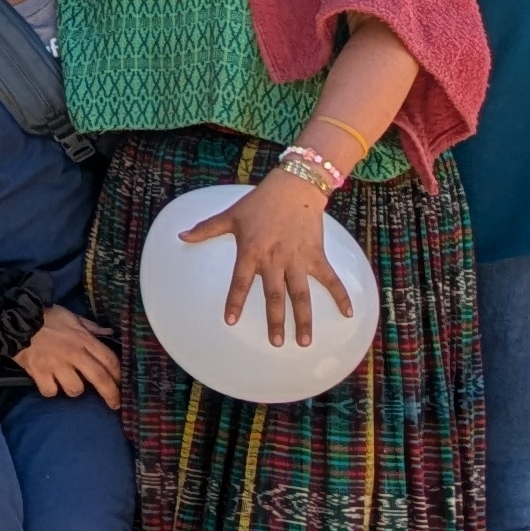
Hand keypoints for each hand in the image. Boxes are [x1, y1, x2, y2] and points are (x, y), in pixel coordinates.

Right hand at [17, 304, 121, 403]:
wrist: (14, 318)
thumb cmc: (45, 317)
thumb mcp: (71, 316)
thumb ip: (90, 326)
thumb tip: (109, 331)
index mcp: (83, 339)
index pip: (109, 360)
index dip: (119, 374)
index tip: (122, 383)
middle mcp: (73, 354)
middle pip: (99, 378)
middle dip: (111, 394)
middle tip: (115, 405)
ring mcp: (56, 365)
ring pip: (75, 389)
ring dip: (75, 389)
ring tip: (68, 383)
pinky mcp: (38, 373)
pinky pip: (51, 391)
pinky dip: (51, 390)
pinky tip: (48, 383)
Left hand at [213, 169, 352, 349]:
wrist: (294, 187)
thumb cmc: (259, 202)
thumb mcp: (230, 215)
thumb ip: (206, 229)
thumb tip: (180, 235)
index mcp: (252, 251)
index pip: (241, 281)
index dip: (235, 301)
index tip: (231, 321)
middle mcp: (275, 259)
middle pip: (275, 295)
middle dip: (275, 320)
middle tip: (275, 343)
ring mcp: (298, 259)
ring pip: (302, 294)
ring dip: (304, 318)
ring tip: (304, 341)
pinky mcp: (317, 255)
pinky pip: (330, 278)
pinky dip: (341, 295)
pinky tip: (348, 313)